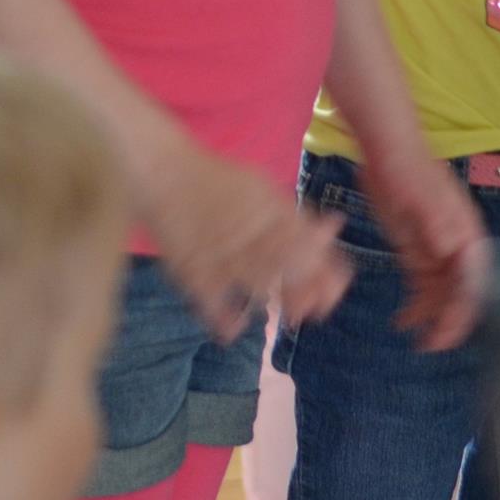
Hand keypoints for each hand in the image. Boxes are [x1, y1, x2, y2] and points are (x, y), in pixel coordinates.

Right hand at [143, 141, 350, 341]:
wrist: (163, 171)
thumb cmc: (218, 180)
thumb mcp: (264, 189)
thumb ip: (296, 213)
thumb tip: (336, 226)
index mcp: (271, 210)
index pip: (310, 246)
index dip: (327, 273)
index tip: (333, 291)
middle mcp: (252, 231)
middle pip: (290, 269)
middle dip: (307, 294)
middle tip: (309, 310)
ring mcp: (222, 252)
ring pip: (260, 287)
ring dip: (277, 305)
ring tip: (288, 316)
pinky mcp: (192, 269)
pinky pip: (213, 303)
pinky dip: (226, 321)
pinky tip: (235, 328)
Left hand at [360, 149, 492, 351]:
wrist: (388, 153)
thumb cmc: (406, 170)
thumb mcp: (420, 194)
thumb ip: (437, 220)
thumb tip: (452, 247)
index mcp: (467, 234)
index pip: (474, 281)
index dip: (464, 310)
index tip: (448, 332)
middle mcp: (459, 247)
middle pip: (462, 293)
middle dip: (449, 322)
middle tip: (430, 345)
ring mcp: (440, 252)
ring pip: (444, 296)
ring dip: (433, 318)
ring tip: (416, 339)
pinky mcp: (420, 254)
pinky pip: (425, 288)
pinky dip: (417, 306)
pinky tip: (403, 321)